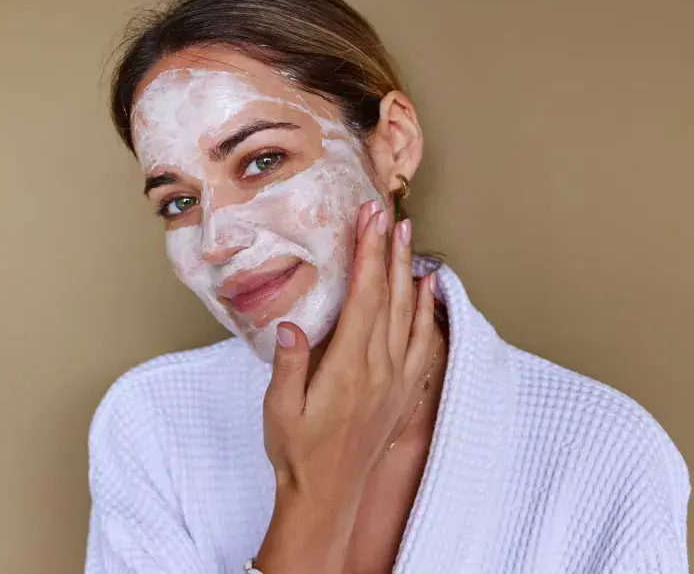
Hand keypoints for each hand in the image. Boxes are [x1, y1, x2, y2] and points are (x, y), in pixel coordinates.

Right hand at [255, 200, 439, 573]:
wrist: (326, 494)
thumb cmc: (297, 451)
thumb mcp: (280, 410)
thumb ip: (289, 367)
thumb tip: (290, 325)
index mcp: (348, 369)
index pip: (364, 299)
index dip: (368, 256)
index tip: (368, 220)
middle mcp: (379, 370)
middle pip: (390, 298)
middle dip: (389, 251)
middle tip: (388, 213)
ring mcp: (395, 381)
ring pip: (409, 315)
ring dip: (408, 272)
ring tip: (408, 236)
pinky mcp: (402, 392)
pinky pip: (423, 344)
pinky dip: (428, 312)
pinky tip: (427, 290)